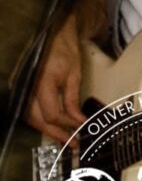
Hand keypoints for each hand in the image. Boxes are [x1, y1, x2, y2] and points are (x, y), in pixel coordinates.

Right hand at [26, 19, 88, 142]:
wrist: (53, 36)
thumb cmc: (65, 52)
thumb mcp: (74, 75)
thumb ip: (73, 100)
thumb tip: (79, 121)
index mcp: (42, 82)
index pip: (51, 113)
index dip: (67, 124)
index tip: (81, 129)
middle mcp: (26, 87)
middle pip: (37, 119)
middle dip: (56, 133)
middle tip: (72, 143)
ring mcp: (20, 88)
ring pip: (30, 118)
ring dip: (47, 129)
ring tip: (65, 138)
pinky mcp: (20, 89)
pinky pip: (28, 110)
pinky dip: (40, 120)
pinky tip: (53, 126)